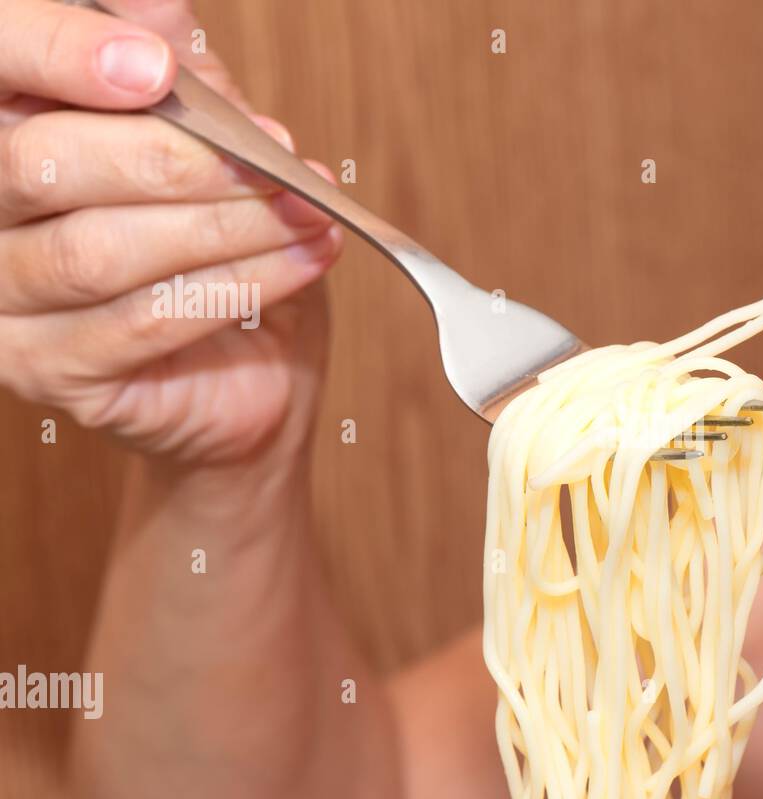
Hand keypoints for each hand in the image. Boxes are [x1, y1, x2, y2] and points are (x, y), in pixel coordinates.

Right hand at [0, 0, 343, 466]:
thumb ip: (179, 74)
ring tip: (306, 211)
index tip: (155, 68)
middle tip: (273, 157)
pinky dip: (238, 283)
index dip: (57, 53)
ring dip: (222, 224)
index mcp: (5, 133)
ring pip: (99, 250)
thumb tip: (159, 6)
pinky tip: (305, 259)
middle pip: (42, 164)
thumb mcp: (210, 141)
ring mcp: (4, 302)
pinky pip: (144, 321)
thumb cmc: (222, 247)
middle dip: (176, 157)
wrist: (252, 370)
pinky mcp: (50, 373)